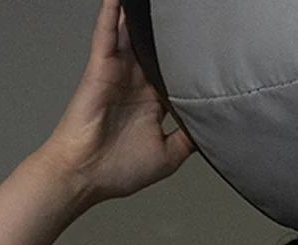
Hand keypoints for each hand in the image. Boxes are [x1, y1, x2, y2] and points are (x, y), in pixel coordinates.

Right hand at [38, 0, 194, 205]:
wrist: (85, 176)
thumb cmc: (117, 170)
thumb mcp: (168, 156)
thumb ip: (189, 138)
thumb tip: (212, 127)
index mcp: (152, 103)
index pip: (176, 75)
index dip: (190, 62)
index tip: (211, 49)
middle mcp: (137, 84)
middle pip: (156, 50)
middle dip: (169, 33)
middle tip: (188, 15)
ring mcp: (119, 73)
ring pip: (131, 35)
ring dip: (139, 17)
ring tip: (157, 3)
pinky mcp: (101, 68)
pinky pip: (106, 34)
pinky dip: (111, 14)